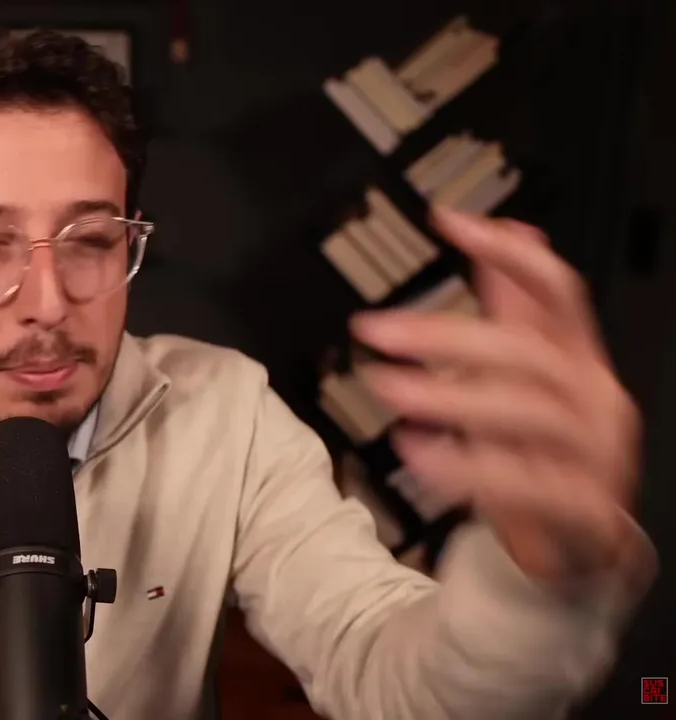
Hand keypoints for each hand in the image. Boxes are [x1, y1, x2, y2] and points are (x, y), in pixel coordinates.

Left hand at [349, 206, 641, 585]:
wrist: (581, 545)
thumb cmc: (545, 452)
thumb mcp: (528, 378)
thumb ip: (514, 312)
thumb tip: (499, 240)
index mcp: (580, 359)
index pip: (557, 290)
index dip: (507, 252)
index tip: (447, 221)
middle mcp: (594, 397)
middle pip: (526, 351)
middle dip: (444, 335)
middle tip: (372, 329)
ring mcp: (595, 452)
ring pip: (526, 411)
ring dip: (447, 397)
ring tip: (384, 388)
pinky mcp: (582, 504)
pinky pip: (525, 482)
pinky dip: (465, 467)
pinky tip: (415, 452)